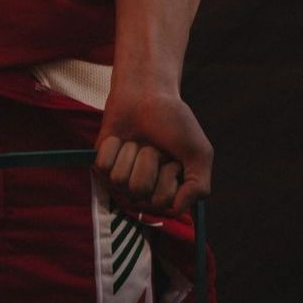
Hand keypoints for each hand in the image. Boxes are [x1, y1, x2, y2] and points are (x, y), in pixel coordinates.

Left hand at [94, 88, 212, 214]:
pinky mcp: (102, 164)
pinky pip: (102, 166)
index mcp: (168, 191)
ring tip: (138, 139)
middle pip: (139, 191)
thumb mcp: (199, 153)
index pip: (164, 203)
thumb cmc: (174, 120)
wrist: (146, 91)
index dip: (169, 175)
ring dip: (130, 152)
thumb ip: (198, 187)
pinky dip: (112, 146)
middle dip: (149, 160)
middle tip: (154, 145)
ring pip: (120, 180)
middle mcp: (144, 189)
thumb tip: (176, 210)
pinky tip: (120, 137)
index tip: (174, 156)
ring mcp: (122, 179)